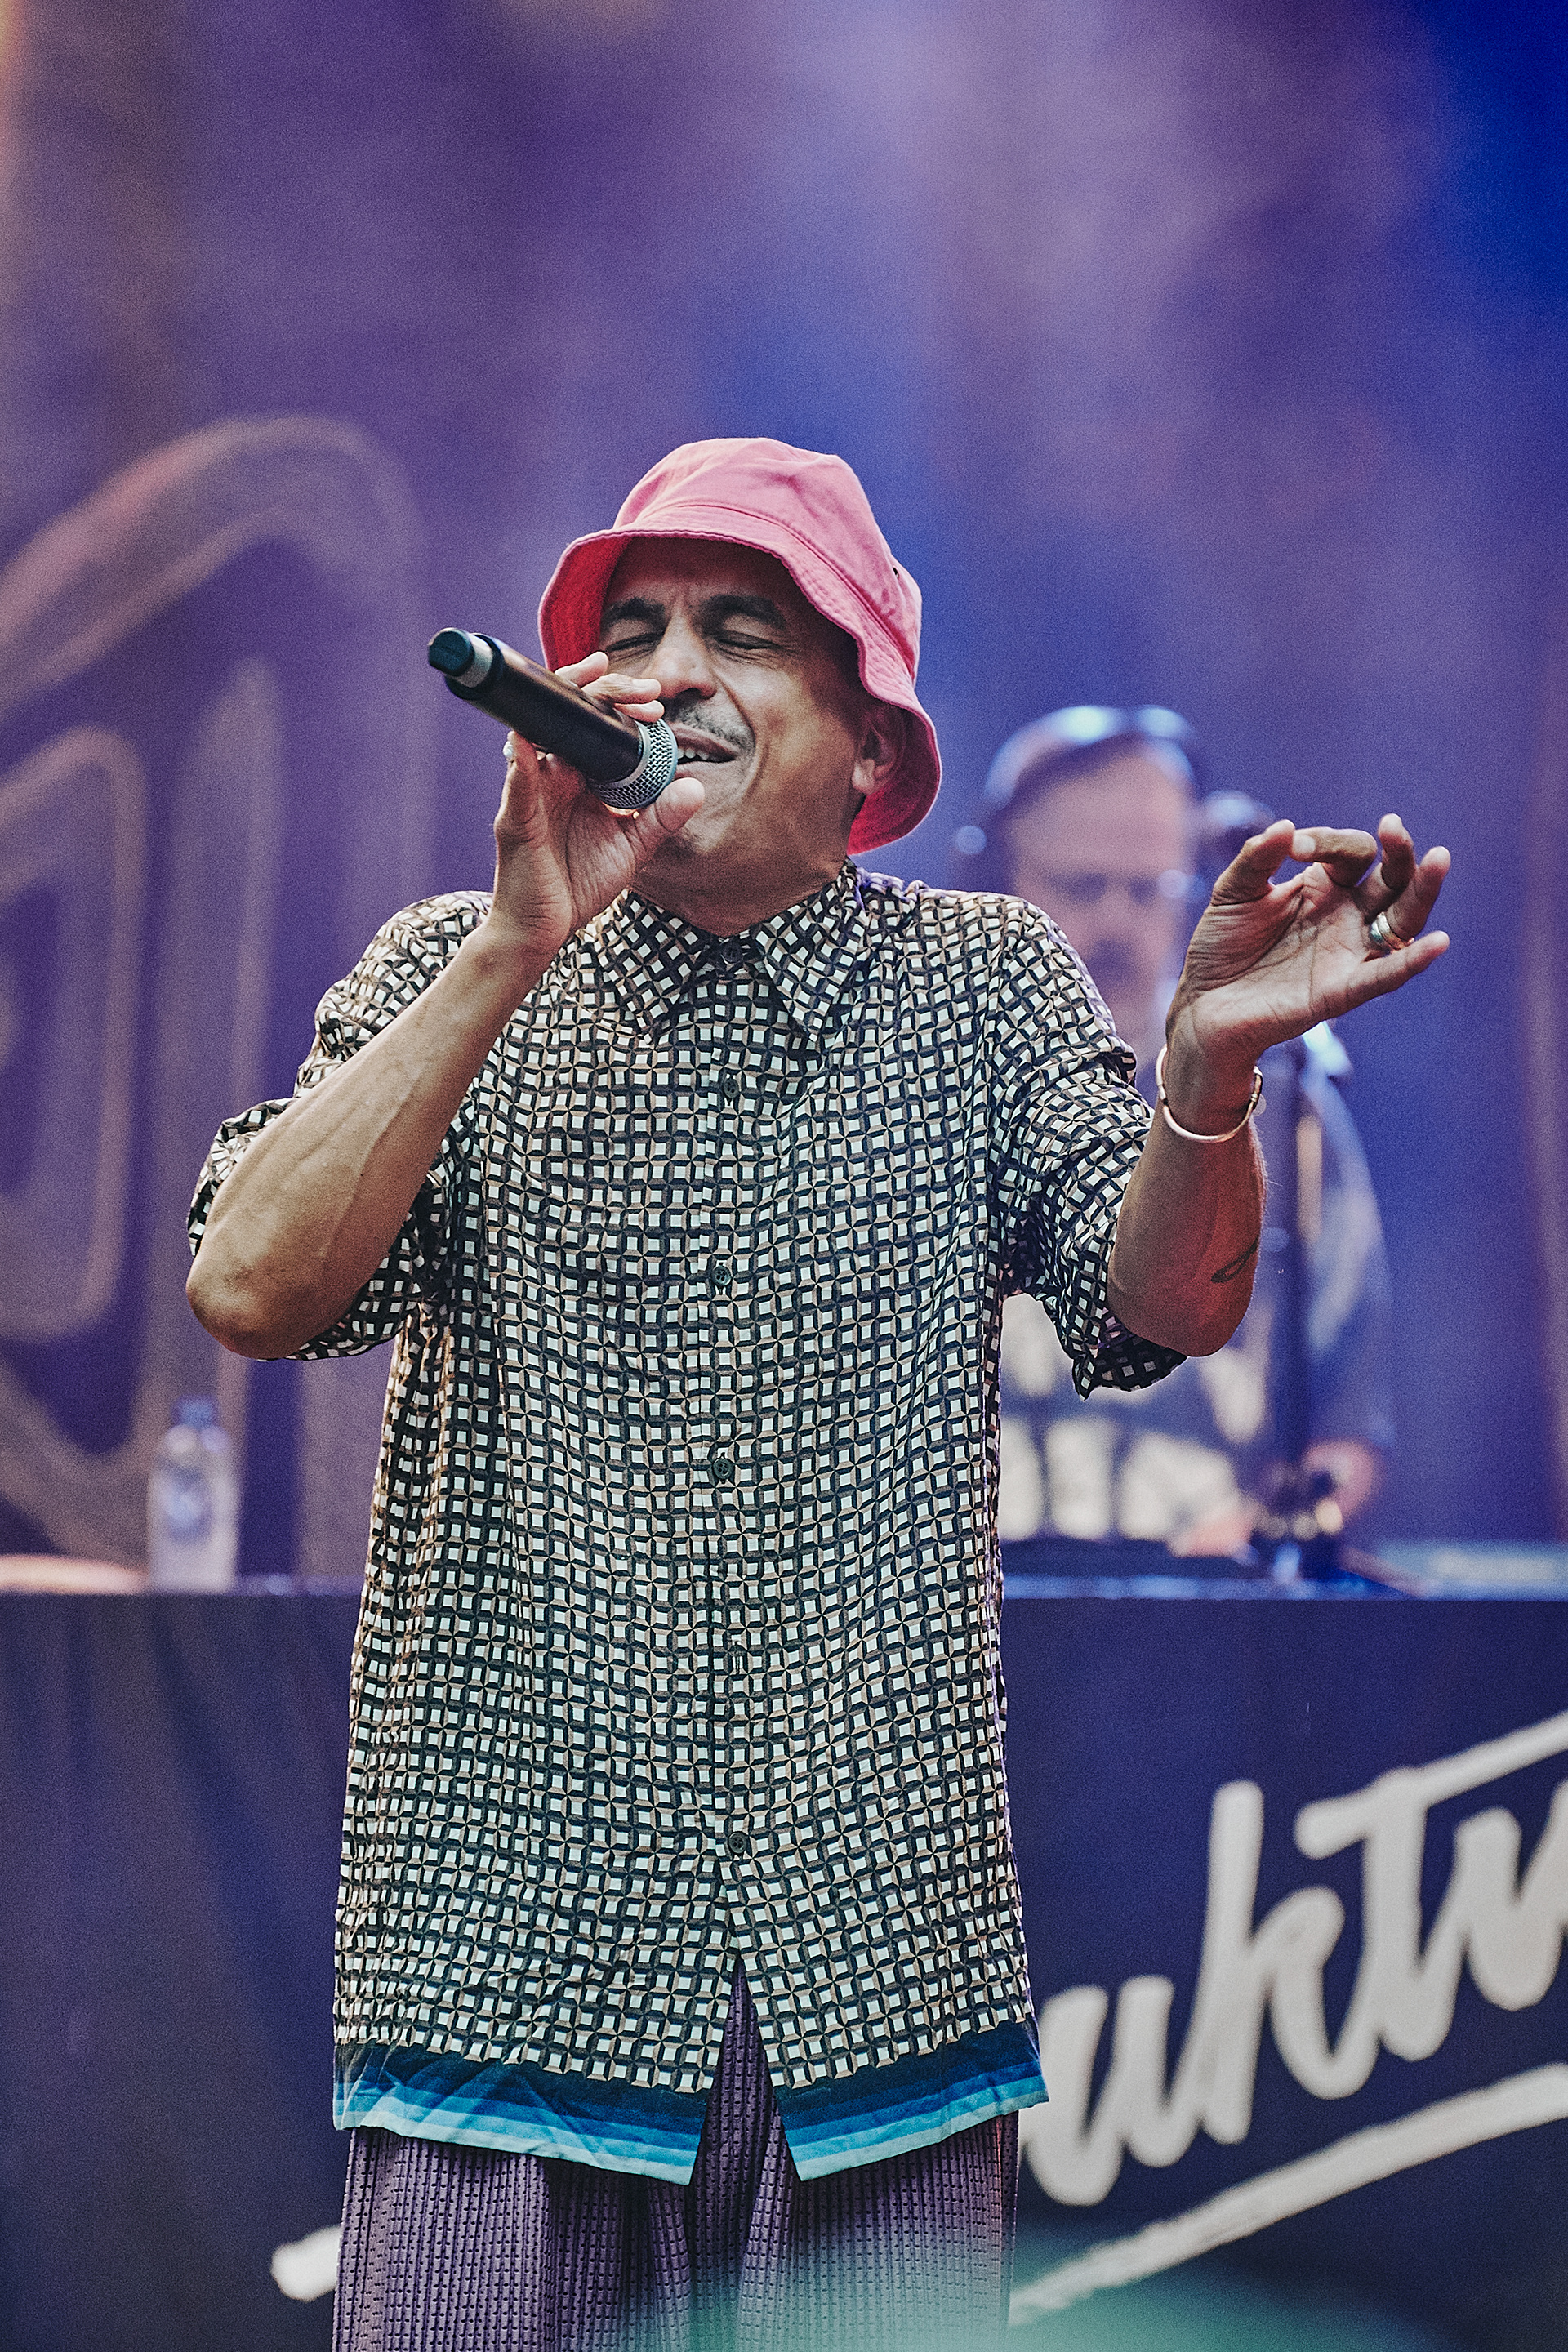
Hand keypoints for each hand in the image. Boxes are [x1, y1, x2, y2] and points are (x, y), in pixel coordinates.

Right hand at [480, 651, 702, 971]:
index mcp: (577, 779)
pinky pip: (519, 781)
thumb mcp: (631, 849)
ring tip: (596, 680)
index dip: (619, 703)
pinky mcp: (517, 818)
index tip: (654, 700)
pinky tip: (531, 737)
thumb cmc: (577, 885)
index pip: (593, 726)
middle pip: (567, 715)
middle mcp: (552, 776)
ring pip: (539, 730)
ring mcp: (531, 792)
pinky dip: (524, 758)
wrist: (543, 930)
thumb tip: (694, 788)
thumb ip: (660, 818)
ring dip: (567, 702)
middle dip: (604, 690)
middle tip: (645, 690)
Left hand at [1162, 813, 1449, 1124]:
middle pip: (1393, 880)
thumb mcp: (1233, 893)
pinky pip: (1385, 975)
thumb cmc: (1221, 946)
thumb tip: (1285, 825)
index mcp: (1324, 888)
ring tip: (1439, 859)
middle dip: (1399, 853)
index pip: (1351, 853)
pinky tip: (1439, 943)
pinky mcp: (1341, 991)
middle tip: (1394, 826)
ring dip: (1423, 892)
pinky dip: (1413, 962)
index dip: (1327, 842)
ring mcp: (1348, 953)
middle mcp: (1347, 917)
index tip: (1292, 846)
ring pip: (1403, 921)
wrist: (1203, 1004)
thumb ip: (1257, 858)